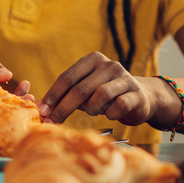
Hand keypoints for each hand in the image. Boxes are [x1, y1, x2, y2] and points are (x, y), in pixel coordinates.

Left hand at [37, 52, 154, 125]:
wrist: (141, 98)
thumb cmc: (105, 95)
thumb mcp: (86, 91)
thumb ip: (67, 95)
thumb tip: (42, 109)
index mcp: (92, 60)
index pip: (67, 77)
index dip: (53, 95)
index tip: (42, 110)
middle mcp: (109, 65)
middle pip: (80, 88)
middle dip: (63, 107)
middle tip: (52, 122)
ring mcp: (124, 78)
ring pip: (99, 95)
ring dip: (91, 109)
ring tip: (92, 111)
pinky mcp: (137, 93)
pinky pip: (118, 105)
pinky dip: (110, 114)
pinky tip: (109, 114)